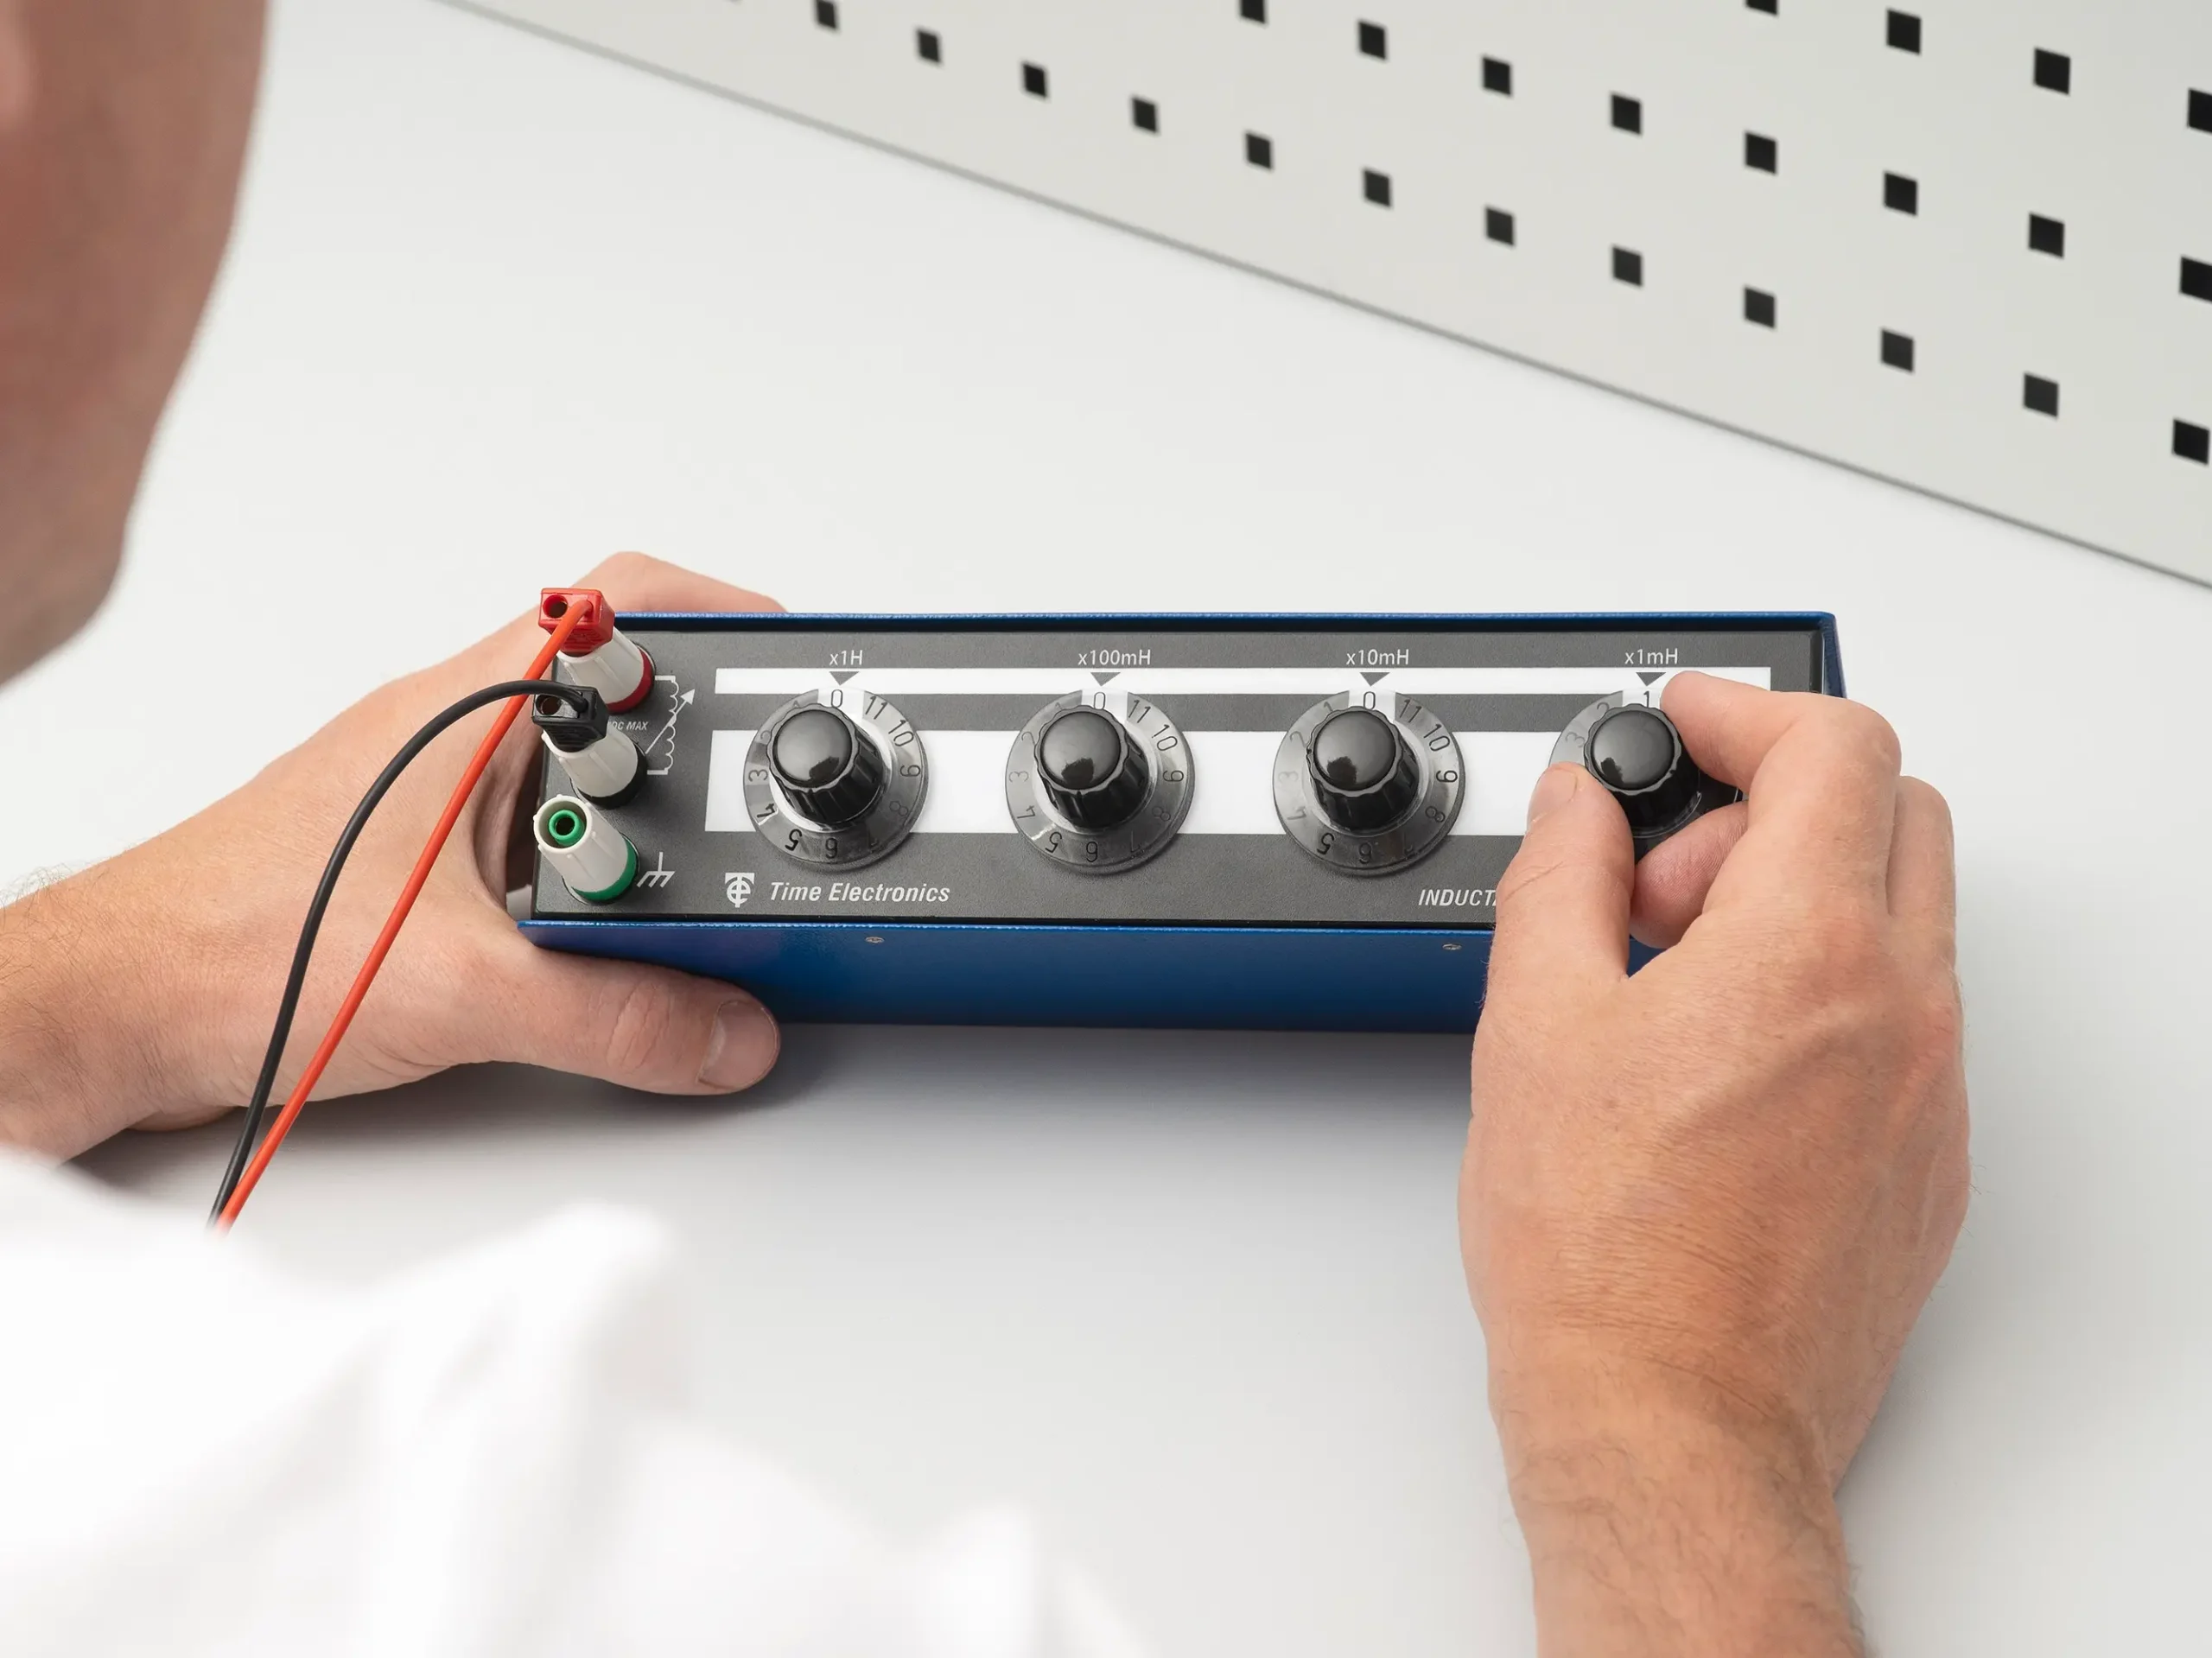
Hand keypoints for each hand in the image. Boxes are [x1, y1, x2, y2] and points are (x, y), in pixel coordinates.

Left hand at [0, 553, 784, 1158]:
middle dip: (699, 756)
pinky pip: (537, 844)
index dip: (721, 613)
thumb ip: (616, 1016)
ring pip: (578, 779)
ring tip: (678, 901)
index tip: (794, 658)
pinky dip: (591, 885)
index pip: (616, 603)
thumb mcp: (461, 991)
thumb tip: (725, 1030)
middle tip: (752, 815)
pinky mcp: (417, 860)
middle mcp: (451, 735)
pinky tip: (594, 947)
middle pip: (617, 699)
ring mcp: (432, 794)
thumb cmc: (226, 951)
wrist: (111, 1009)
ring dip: (643, 834)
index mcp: (466, 711)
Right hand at [1462, 673, 1967, 1654]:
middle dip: (1773, 806)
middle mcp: (1901, 1013)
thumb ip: (1562, 876)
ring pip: (1902, 921)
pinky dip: (1826, 992)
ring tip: (1672, 986)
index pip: (1837, 748)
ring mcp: (1930, 1095)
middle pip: (1894, 814)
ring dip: (1797, 902)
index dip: (1748, 710)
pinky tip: (1718, 1065)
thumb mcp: (1534, 1025)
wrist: (1667, 1423)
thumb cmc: (1600, 1258)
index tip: (1688, 723)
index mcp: (1809, 955)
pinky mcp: (1930, 1166)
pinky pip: (1902, 1022)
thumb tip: (1580, 806)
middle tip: (1665, 878)